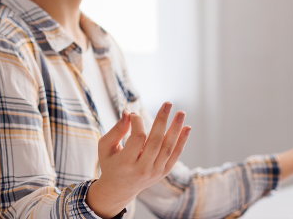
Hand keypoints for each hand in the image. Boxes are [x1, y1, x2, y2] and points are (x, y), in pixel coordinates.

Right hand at [86, 103, 190, 217]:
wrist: (119, 189)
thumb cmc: (111, 163)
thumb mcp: (106, 147)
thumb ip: (116, 130)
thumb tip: (128, 112)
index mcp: (126, 163)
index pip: (137, 138)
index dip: (138, 122)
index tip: (134, 114)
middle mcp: (142, 169)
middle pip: (155, 141)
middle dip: (162, 120)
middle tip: (168, 103)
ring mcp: (155, 172)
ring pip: (168, 148)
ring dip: (176, 129)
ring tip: (181, 113)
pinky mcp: (163, 173)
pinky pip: (175, 156)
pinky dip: (182, 142)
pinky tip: (187, 128)